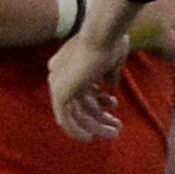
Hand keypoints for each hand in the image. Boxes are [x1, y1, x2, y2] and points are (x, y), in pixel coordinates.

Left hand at [51, 0, 144, 140]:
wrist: (102, 35)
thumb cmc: (110, 42)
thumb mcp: (111, 62)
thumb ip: (108, 76)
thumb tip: (110, 90)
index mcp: (67, 64)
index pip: (81, 89)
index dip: (97, 100)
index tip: (113, 104)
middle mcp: (58, 75)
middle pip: (79, 103)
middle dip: (99, 117)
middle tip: (116, 127)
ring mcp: (58, 84)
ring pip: (75, 114)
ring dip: (94, 126)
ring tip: (114, 134)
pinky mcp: (61, 93)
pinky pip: (65, 119)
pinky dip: (76, 130)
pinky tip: (90, 138)